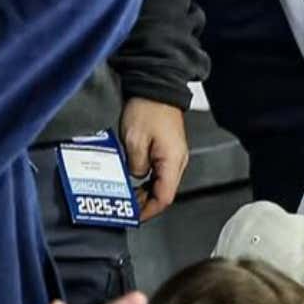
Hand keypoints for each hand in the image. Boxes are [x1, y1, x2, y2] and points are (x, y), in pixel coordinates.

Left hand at [120, 98, 189, 223]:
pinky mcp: (168, 149)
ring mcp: (174, 155)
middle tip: (126, 208)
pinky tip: (133, 179)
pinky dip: (147, 180)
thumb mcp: (134, 141)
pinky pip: (159, 172)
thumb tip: (135, 178)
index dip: (148, 211)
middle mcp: (177, 160)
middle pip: (165, 193)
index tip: (134, 216)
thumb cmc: (148, 109)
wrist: (157, 87)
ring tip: (127, 194)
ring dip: (145, 192)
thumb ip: (134, 166)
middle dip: (145, 204)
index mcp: (172, 161)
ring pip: (162, 184)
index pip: (164, 197)